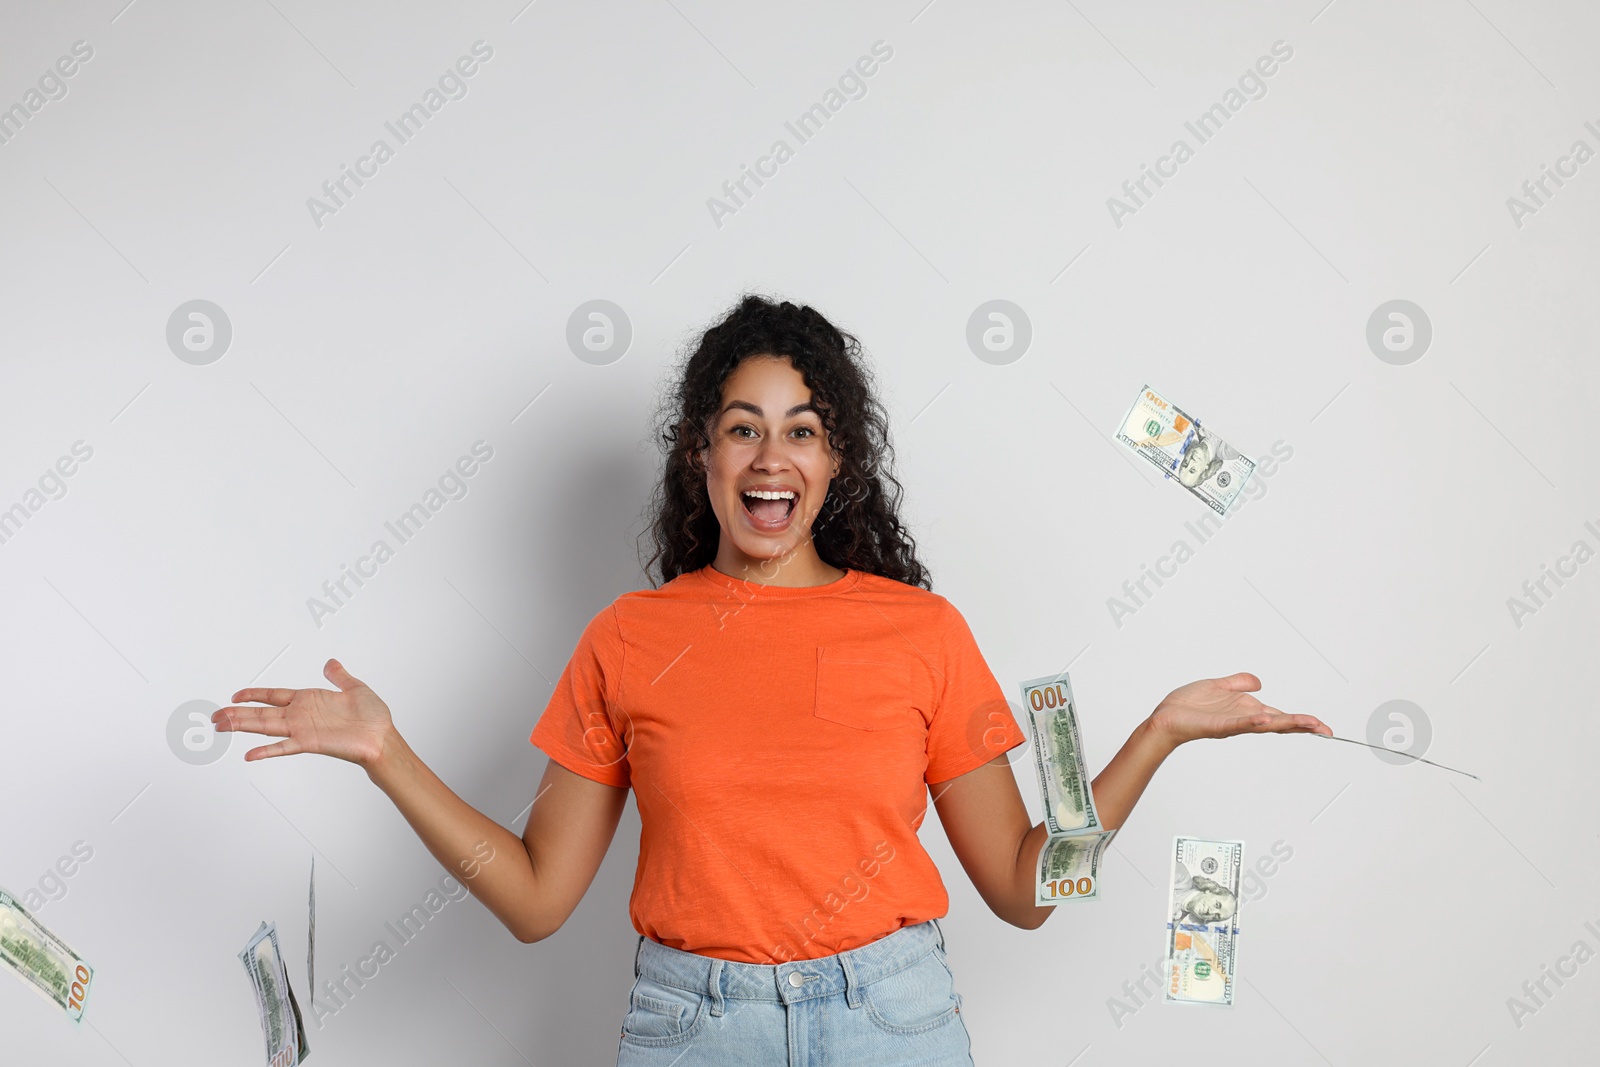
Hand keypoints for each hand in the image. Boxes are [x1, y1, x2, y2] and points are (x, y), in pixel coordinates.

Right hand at [213, 659, 395, 767]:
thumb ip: (339, 676)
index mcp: (308, 700)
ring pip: (265, 727)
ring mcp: (303, 729)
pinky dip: (267, 751)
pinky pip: (283, 747)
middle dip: (237, 714)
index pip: (274, 695)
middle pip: (261, 714)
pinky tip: (249, 754)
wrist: (382, 737)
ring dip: (242, 727)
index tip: (235, 695)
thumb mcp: (355, 687)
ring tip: (221, 726)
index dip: (254, 695)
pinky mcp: (310, 742)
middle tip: (214, 717)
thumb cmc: (372, 716)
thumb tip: (331, 663)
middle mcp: (301, 715)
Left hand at [1149, 672, 1329, 748]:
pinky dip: (1252, 722)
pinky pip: (1238, 724)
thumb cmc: (1189, 705)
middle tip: (1326, 730)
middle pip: (1280, 723)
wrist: (1167, 716)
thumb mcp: (1219, 686)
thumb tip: (1259, 681)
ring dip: (1287, 723)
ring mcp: (1233, 724)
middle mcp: (1244, 719)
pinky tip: (1265, 719)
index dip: (1301, 720)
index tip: (1323, 726)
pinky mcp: (1218, 725)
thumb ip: (1240, 683)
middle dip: (1303, 725)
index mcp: (1247, 711)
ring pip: (1266, 725)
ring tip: (1308, 724)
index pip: (1280, 716)